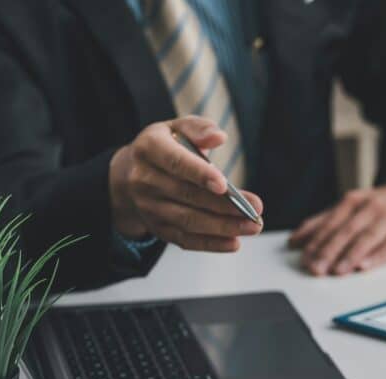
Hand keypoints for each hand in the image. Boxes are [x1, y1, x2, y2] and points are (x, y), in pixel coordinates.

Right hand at [109, 115, 263, 252]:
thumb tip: (218, 137)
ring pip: (189, 220)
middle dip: (225, 205)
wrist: (130, 174)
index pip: (175, 163)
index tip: (224, 185)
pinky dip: (210, 244)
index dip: (199, 174)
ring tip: (252, 226)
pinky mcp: (157, 228)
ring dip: (223, 226)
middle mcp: (144, 180)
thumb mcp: (177, 128)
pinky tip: (234, 242)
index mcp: (149, 149)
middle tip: (255, 209)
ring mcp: (149, 207)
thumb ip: (199, 128)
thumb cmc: (165, 147)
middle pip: (188, 196)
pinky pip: (185, 239)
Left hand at [288, 183, 385, 275]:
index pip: (331, 223)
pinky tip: (365, 266)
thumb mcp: (355, 206)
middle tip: (316, 269)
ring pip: (367, 238)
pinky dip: (377, 256)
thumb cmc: (385, 206)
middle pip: (346, 231)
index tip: (304, 257)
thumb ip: (326, 221)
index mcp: (354, 201)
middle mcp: (372, 207)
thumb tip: (297, 239)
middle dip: (329, 251)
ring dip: (350, 255)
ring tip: (337, 271)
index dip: (316, 241)